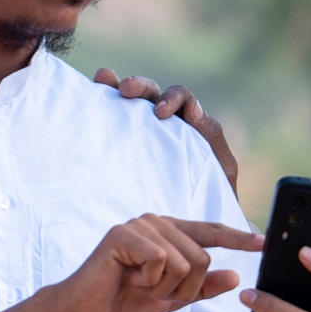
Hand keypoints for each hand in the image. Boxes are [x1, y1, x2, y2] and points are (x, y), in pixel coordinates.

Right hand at [52, 215, 261, 311]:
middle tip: (157, 293)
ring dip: (165, 287)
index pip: (210, 232)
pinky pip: (162, 261)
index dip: (237, 238)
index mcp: (170, 233)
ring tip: (141, 285)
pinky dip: (150, 281)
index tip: (262, 242)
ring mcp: (141, 225)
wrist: (85, 310)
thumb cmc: (124, 300)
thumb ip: (202, 287)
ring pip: (185, 261)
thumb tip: (235, 276)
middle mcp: (157, 222)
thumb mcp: (172, 297)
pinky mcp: (125, 233)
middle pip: (202, 257)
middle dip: (185, 288)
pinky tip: (130, 279)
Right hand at [96, 68, 239, 191]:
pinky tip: (90, 92)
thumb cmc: (210, 200)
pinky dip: (102, 100)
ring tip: (103, 78)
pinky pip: (113, 120)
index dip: (173, 99)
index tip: (160, 113)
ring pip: (130, 102)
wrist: (189, 233)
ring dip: (116, 85)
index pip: (183, 100)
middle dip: (141, 86)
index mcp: (190, 126)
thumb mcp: (220, 171)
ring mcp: (143, 133)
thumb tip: (193, 107)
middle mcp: (165, 123)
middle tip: (126, 89)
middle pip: (153, 94)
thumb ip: (211, 138)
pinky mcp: (124, 145)